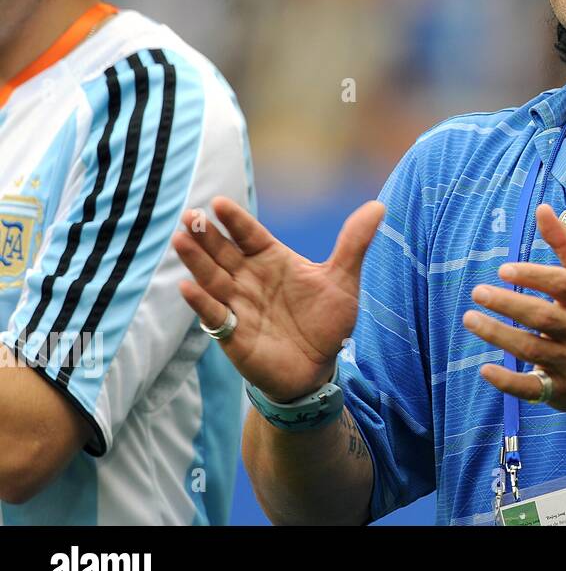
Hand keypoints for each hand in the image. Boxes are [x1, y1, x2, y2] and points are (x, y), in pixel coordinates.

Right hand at [171, 196, 385, 402]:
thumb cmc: (326, 321)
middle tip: (188, 216)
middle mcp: (250, 278)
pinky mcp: (234, 333)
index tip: (218, 202)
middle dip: (205, 235)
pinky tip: (188, 288)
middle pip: (223, 252)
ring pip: (212, 278)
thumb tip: (379, 206)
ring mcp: (239, 304)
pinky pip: (214, 315)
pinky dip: (201, 302)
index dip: (234, 220)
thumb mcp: (343, 280)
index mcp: (272, 259)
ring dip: (196, 261)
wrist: (319, 368)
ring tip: (180, 241)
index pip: (249, 234)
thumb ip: (354, 243)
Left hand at [464, 204, 565, 413]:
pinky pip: (533, 389)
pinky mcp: (560, 390)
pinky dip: (508, 381)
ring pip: (532, 350)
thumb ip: (565, 243)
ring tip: (470, 319)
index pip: (563, 285)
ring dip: (499, 335)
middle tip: (478, 292)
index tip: (503, 269)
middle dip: (509, 305)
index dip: (534, 276)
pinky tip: (485, 368)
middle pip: (544, 318)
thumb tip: (542, 207)